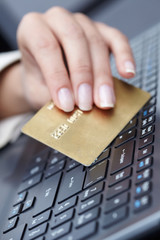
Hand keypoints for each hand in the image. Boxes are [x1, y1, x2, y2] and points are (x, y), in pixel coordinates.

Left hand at [17, 7, 134, 111]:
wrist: (44, 74)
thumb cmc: (40, 80)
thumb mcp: (38, 89)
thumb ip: (52, 96)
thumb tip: (72, 109)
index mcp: (33, 29)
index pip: (46, 47)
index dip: (57, 77)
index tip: (66, 104)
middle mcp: (57, 20)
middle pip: (75, 40)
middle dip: (83, 76)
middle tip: (87, 104)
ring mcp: (81, 22)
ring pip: (96, 42)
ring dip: (102, 76)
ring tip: (104, 101)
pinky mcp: (101, 30)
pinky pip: (117, 39)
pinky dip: (124, 56)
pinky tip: (127, 73)